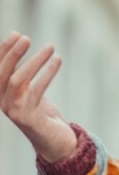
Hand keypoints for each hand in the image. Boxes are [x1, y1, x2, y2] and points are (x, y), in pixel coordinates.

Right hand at [0, 32, 75, 161]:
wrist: (54, 141)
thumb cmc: (41, 112)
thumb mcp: (29, 90)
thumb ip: (22, 72)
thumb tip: (20, 40)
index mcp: (0, 95)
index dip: (3, 51)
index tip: (16, 34)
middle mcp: (3, 103)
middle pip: (2, 74)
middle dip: (12, 54)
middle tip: (27, 38)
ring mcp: (14, 111)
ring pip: (18, 81)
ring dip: (34, 61)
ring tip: (51, 47)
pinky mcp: (29, 117)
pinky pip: (37, 90)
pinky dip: (48, 73)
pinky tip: (58, 60)